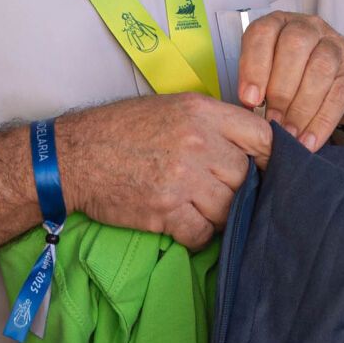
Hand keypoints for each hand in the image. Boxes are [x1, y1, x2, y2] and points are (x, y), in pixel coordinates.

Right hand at [58, 93, 273, 248]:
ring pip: (228, 207)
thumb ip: (213, 122)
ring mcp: (182, 177)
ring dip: (219, 215)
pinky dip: (198, 234)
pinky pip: (202, 232)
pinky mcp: (165, 209)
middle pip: (246, 176)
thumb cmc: (122, 130)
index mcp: (202, 112)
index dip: (270, 156)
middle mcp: (198, 142)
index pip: (261, 135)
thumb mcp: (172, 108)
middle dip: (238, 189)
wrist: (73, 156)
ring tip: (201, 209)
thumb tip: (252, 147)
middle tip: (222, 193)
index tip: (265, 169)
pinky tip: (184, 224)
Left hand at [235, 12, 343, 149]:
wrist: (343, 85)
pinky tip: (309, 140)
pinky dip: (322, 121)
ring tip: (289, 134)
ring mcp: (337, 46)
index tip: (249, 99)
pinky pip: (339, 94)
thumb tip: (248, 112)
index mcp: (280, 24)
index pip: (264, 32)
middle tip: (272, 121)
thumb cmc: (297, 78)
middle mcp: (309, 28)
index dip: (254, 66)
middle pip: (294, 47)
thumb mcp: (271, 74)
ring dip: (301, 107)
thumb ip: (259, 85)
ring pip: (320, 69)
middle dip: (280, 89)